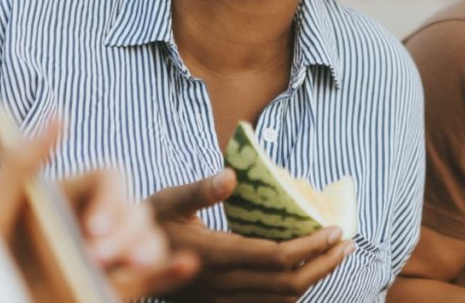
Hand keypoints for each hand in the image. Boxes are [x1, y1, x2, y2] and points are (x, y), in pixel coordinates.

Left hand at [0, 118, 197, 300]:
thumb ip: (22, 163)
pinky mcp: (112, 291)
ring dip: (149, 248)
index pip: (111, 178)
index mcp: (69, 193)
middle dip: (126, 230)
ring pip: (148, 240)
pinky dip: (172, 271)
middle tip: (96, 257)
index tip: (93, 228)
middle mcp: (92, 222)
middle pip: (136, 208)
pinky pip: (151, 279)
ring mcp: (105, 258)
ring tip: (132, 268)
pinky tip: (186, 264)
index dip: (112, 197)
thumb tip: (58, 114)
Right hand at [148, 169, 355, 301]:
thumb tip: (232, 175)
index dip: (309, 247)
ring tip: (335, 255)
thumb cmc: (145, 221)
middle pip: (286, 285)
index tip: (334, 229)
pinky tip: (305, 273)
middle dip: (323, 265)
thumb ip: (200, 189)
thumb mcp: (167, 198)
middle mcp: (219, 284)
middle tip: (347, 243)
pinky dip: (292, 292)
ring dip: (313, 280)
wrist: (118, 261)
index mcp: (212, 254)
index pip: (273, 257)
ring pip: (279, 301)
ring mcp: (219, 300)